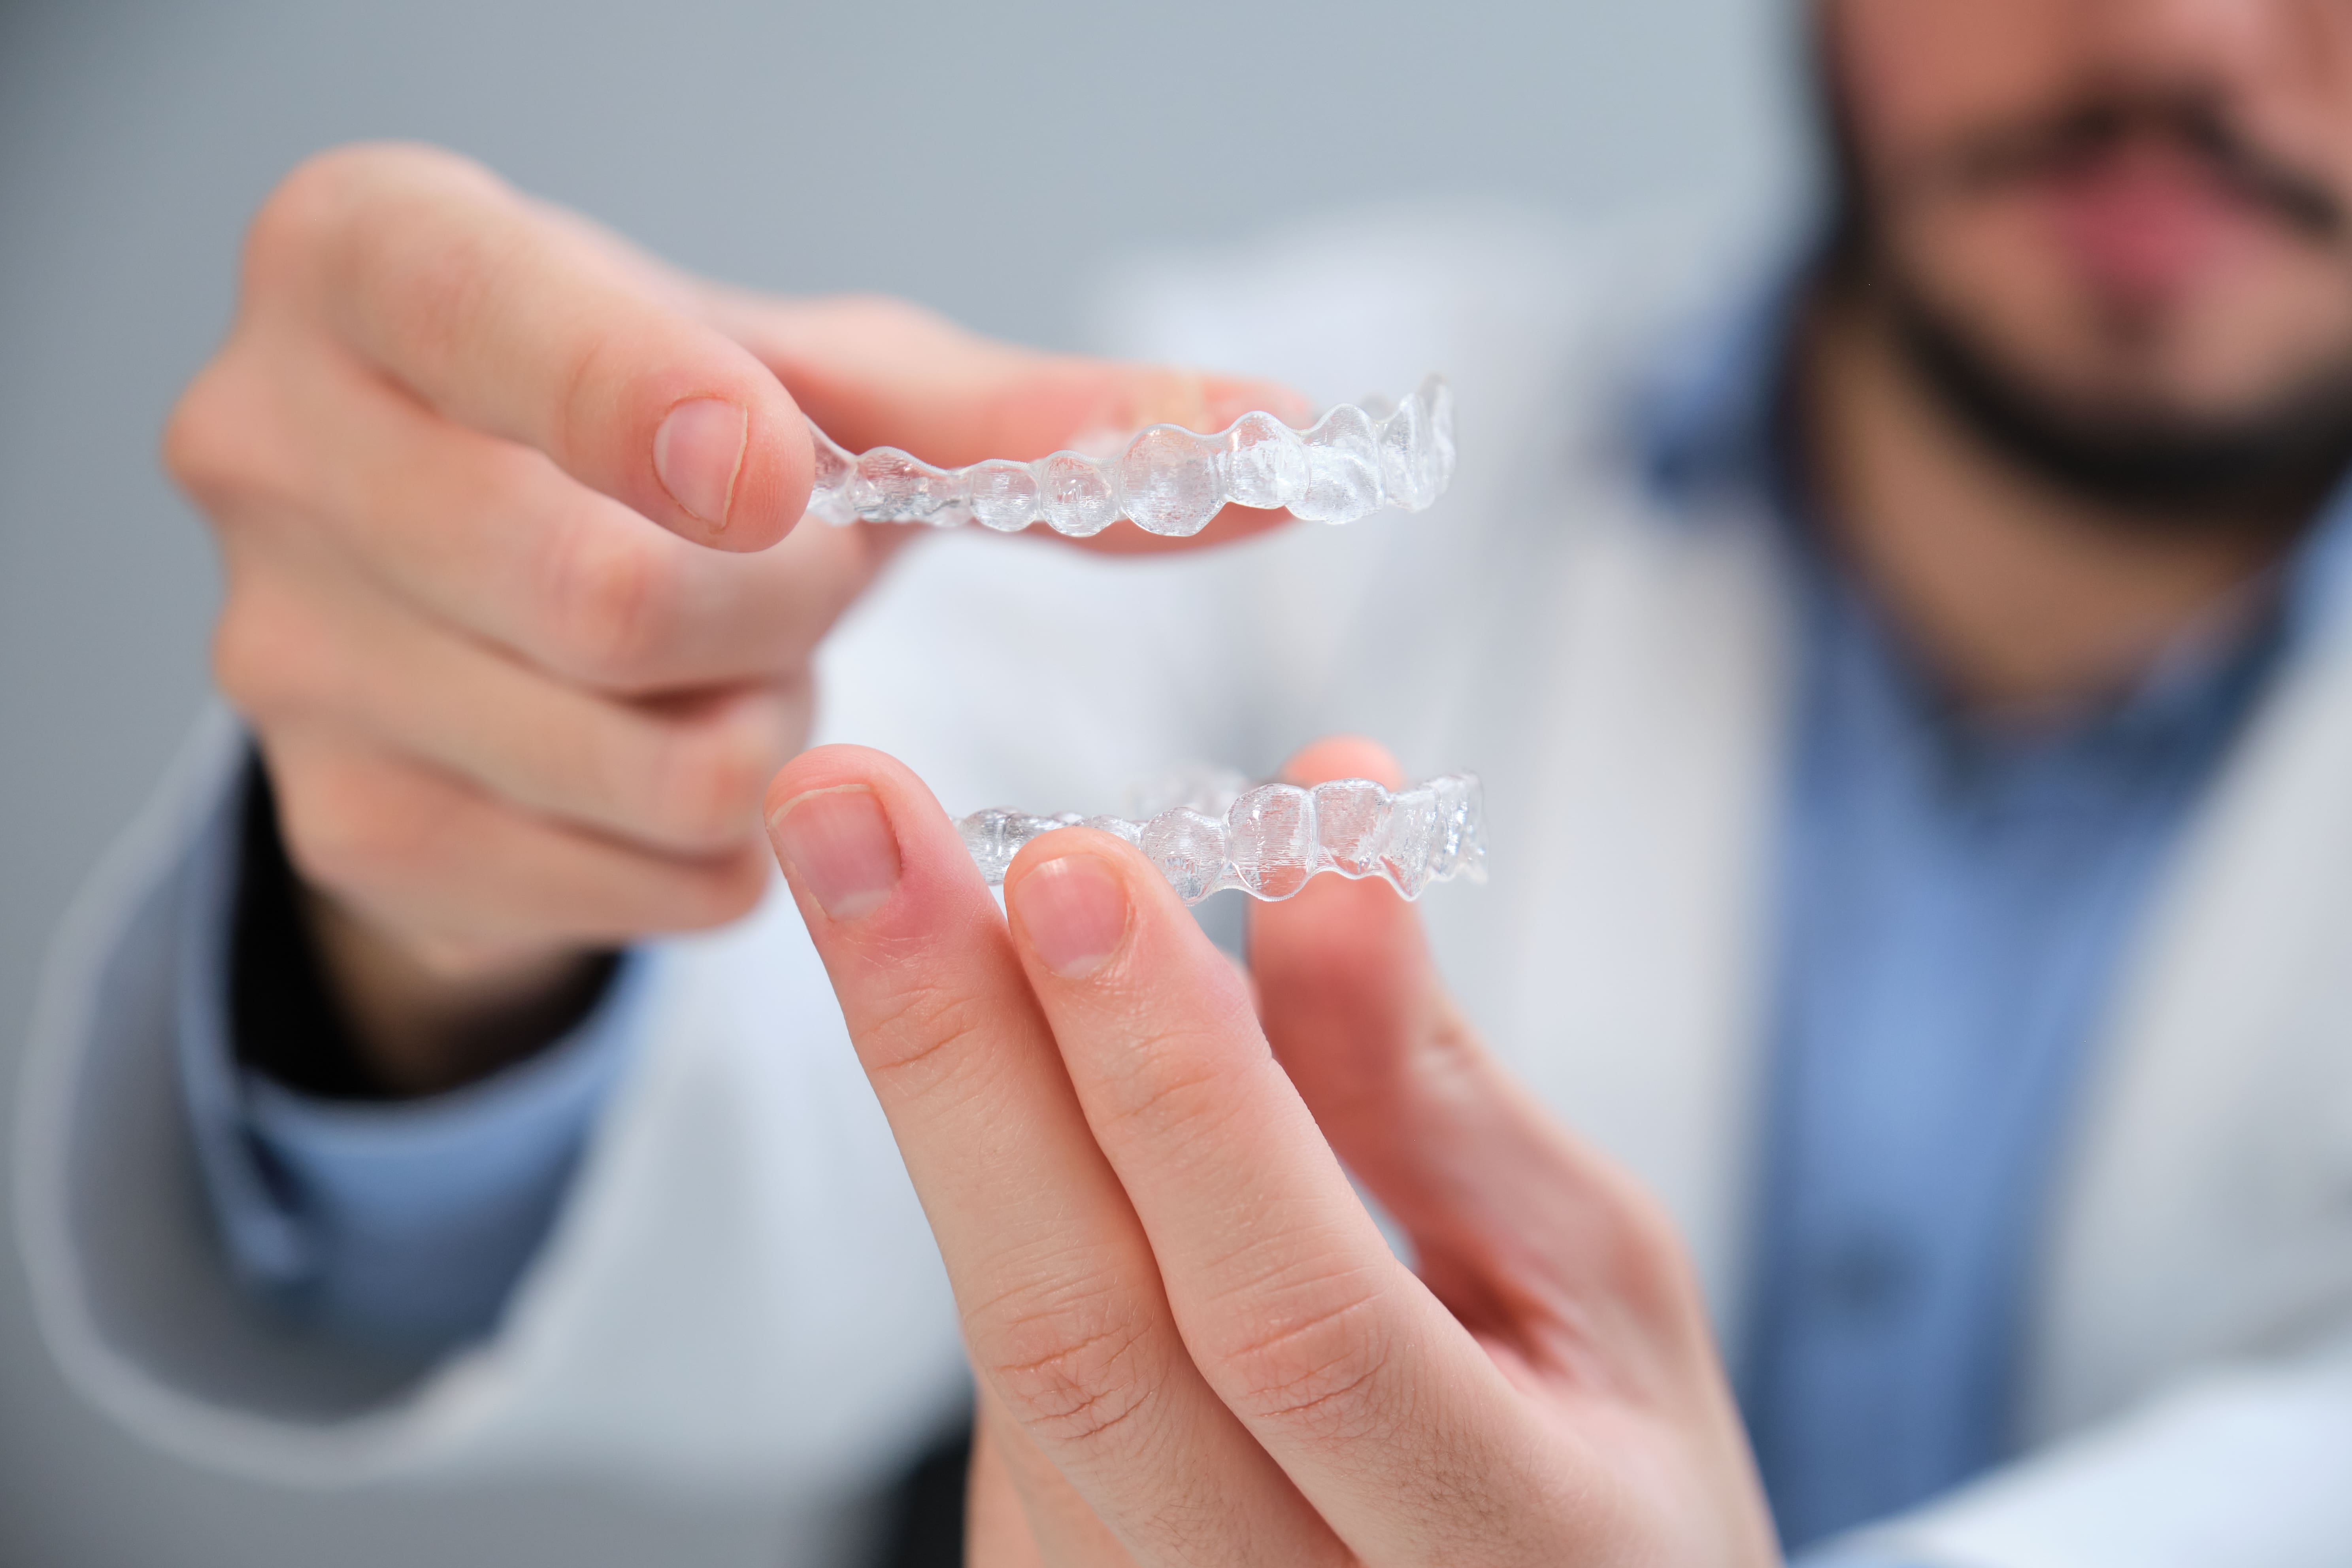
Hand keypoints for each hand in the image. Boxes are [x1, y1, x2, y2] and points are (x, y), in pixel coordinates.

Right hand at [168, 141, 1296, 1091]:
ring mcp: (285, 657)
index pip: (487, 314)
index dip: (641, 396)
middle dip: (780, 605)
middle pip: (605, 593)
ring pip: (633, 757)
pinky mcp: (339, 829)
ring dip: (762, 726)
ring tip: (733, 658)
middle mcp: (271, 441)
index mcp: (373, 263)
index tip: (775, 466)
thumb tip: (1290, 445)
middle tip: (800, 567)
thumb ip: (1045, 422)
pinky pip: (631, 877)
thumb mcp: (842, 395)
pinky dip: (716, 840)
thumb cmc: (684, 450)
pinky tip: (680, 752)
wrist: (519, 597)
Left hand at [763, 737, 1779, 1564]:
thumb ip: (1433, 1090)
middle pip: (1078, 1345)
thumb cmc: (1604, 1463)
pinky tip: (1016, 1070)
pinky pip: (1007, 1386)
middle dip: (949, 1053)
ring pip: (1018, 1353)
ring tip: (914, 885)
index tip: (1072, 865)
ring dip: (955, 1091)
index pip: (1291, 1317)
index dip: (1175, 1088)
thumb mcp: (1590, 1276)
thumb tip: (1327, 847)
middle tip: (848, 814)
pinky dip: (1008, 1192)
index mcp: (1507, 1551)